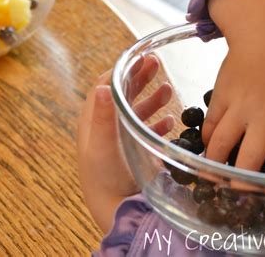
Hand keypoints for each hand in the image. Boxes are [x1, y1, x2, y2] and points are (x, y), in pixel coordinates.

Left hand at [77, 55, 173, 232]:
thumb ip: (103, 116)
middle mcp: (107, 125)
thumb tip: (101, 87)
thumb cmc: (104, 176)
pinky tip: (170, 122)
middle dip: (139, 78)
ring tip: (168, 90)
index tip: (138, 59)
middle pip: (123, 93)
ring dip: (152, 98)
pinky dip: (158, 123)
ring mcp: (121, 138)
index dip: (121, 70)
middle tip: (156, 64)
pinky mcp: (134, 150)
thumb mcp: (102, 145)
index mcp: (94, 119)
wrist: (114, 206)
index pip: (105, 85)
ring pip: (136, 110)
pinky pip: (146, 130)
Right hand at [202, 0, 264, 175]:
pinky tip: (208, 144)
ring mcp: (240, 107)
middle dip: (241, 183)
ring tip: (214, 174)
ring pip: (221, 145)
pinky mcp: (220, 97)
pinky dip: (207, 139)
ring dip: (215, 164)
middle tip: (236, 190)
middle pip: (249, 160)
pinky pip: (210, 125)